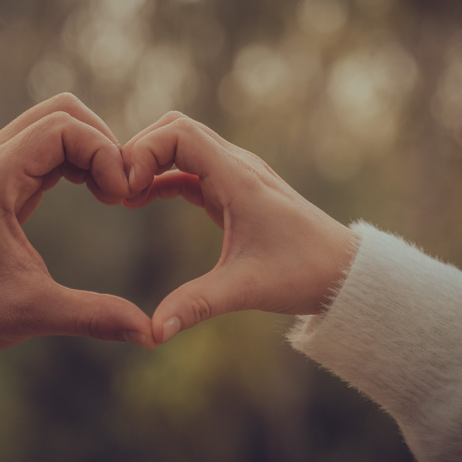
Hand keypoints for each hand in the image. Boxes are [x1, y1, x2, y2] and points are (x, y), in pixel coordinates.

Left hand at [0, 93, 154, 352]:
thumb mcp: (32, 312)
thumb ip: (94, 316)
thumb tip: (151, 334)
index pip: (63, 127)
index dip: (104, 152)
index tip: (122, 197)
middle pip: (62, 112)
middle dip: (102, 143)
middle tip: (121, 190)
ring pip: (54, 124)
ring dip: (90, 149)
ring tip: (111, 194)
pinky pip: (45, 146)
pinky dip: (76, 159)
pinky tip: (93, 193)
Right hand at [122, 112, 357, 342]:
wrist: (344, 272)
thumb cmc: (303, 273)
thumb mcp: (245, 289)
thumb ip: (196, 305)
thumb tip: (153, 333)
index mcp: (237, 177)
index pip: (179, 133)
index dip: (143, 151)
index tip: (127, 190)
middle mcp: (237, 166)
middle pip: (175, 128)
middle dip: (140, 150)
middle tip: (116, 190)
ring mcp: (237, 175)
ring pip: (183, 144)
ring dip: (151, 161)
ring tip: (124, 197)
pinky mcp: (236, 190)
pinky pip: (191, 168)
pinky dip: (163, 177)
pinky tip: (142, 201)